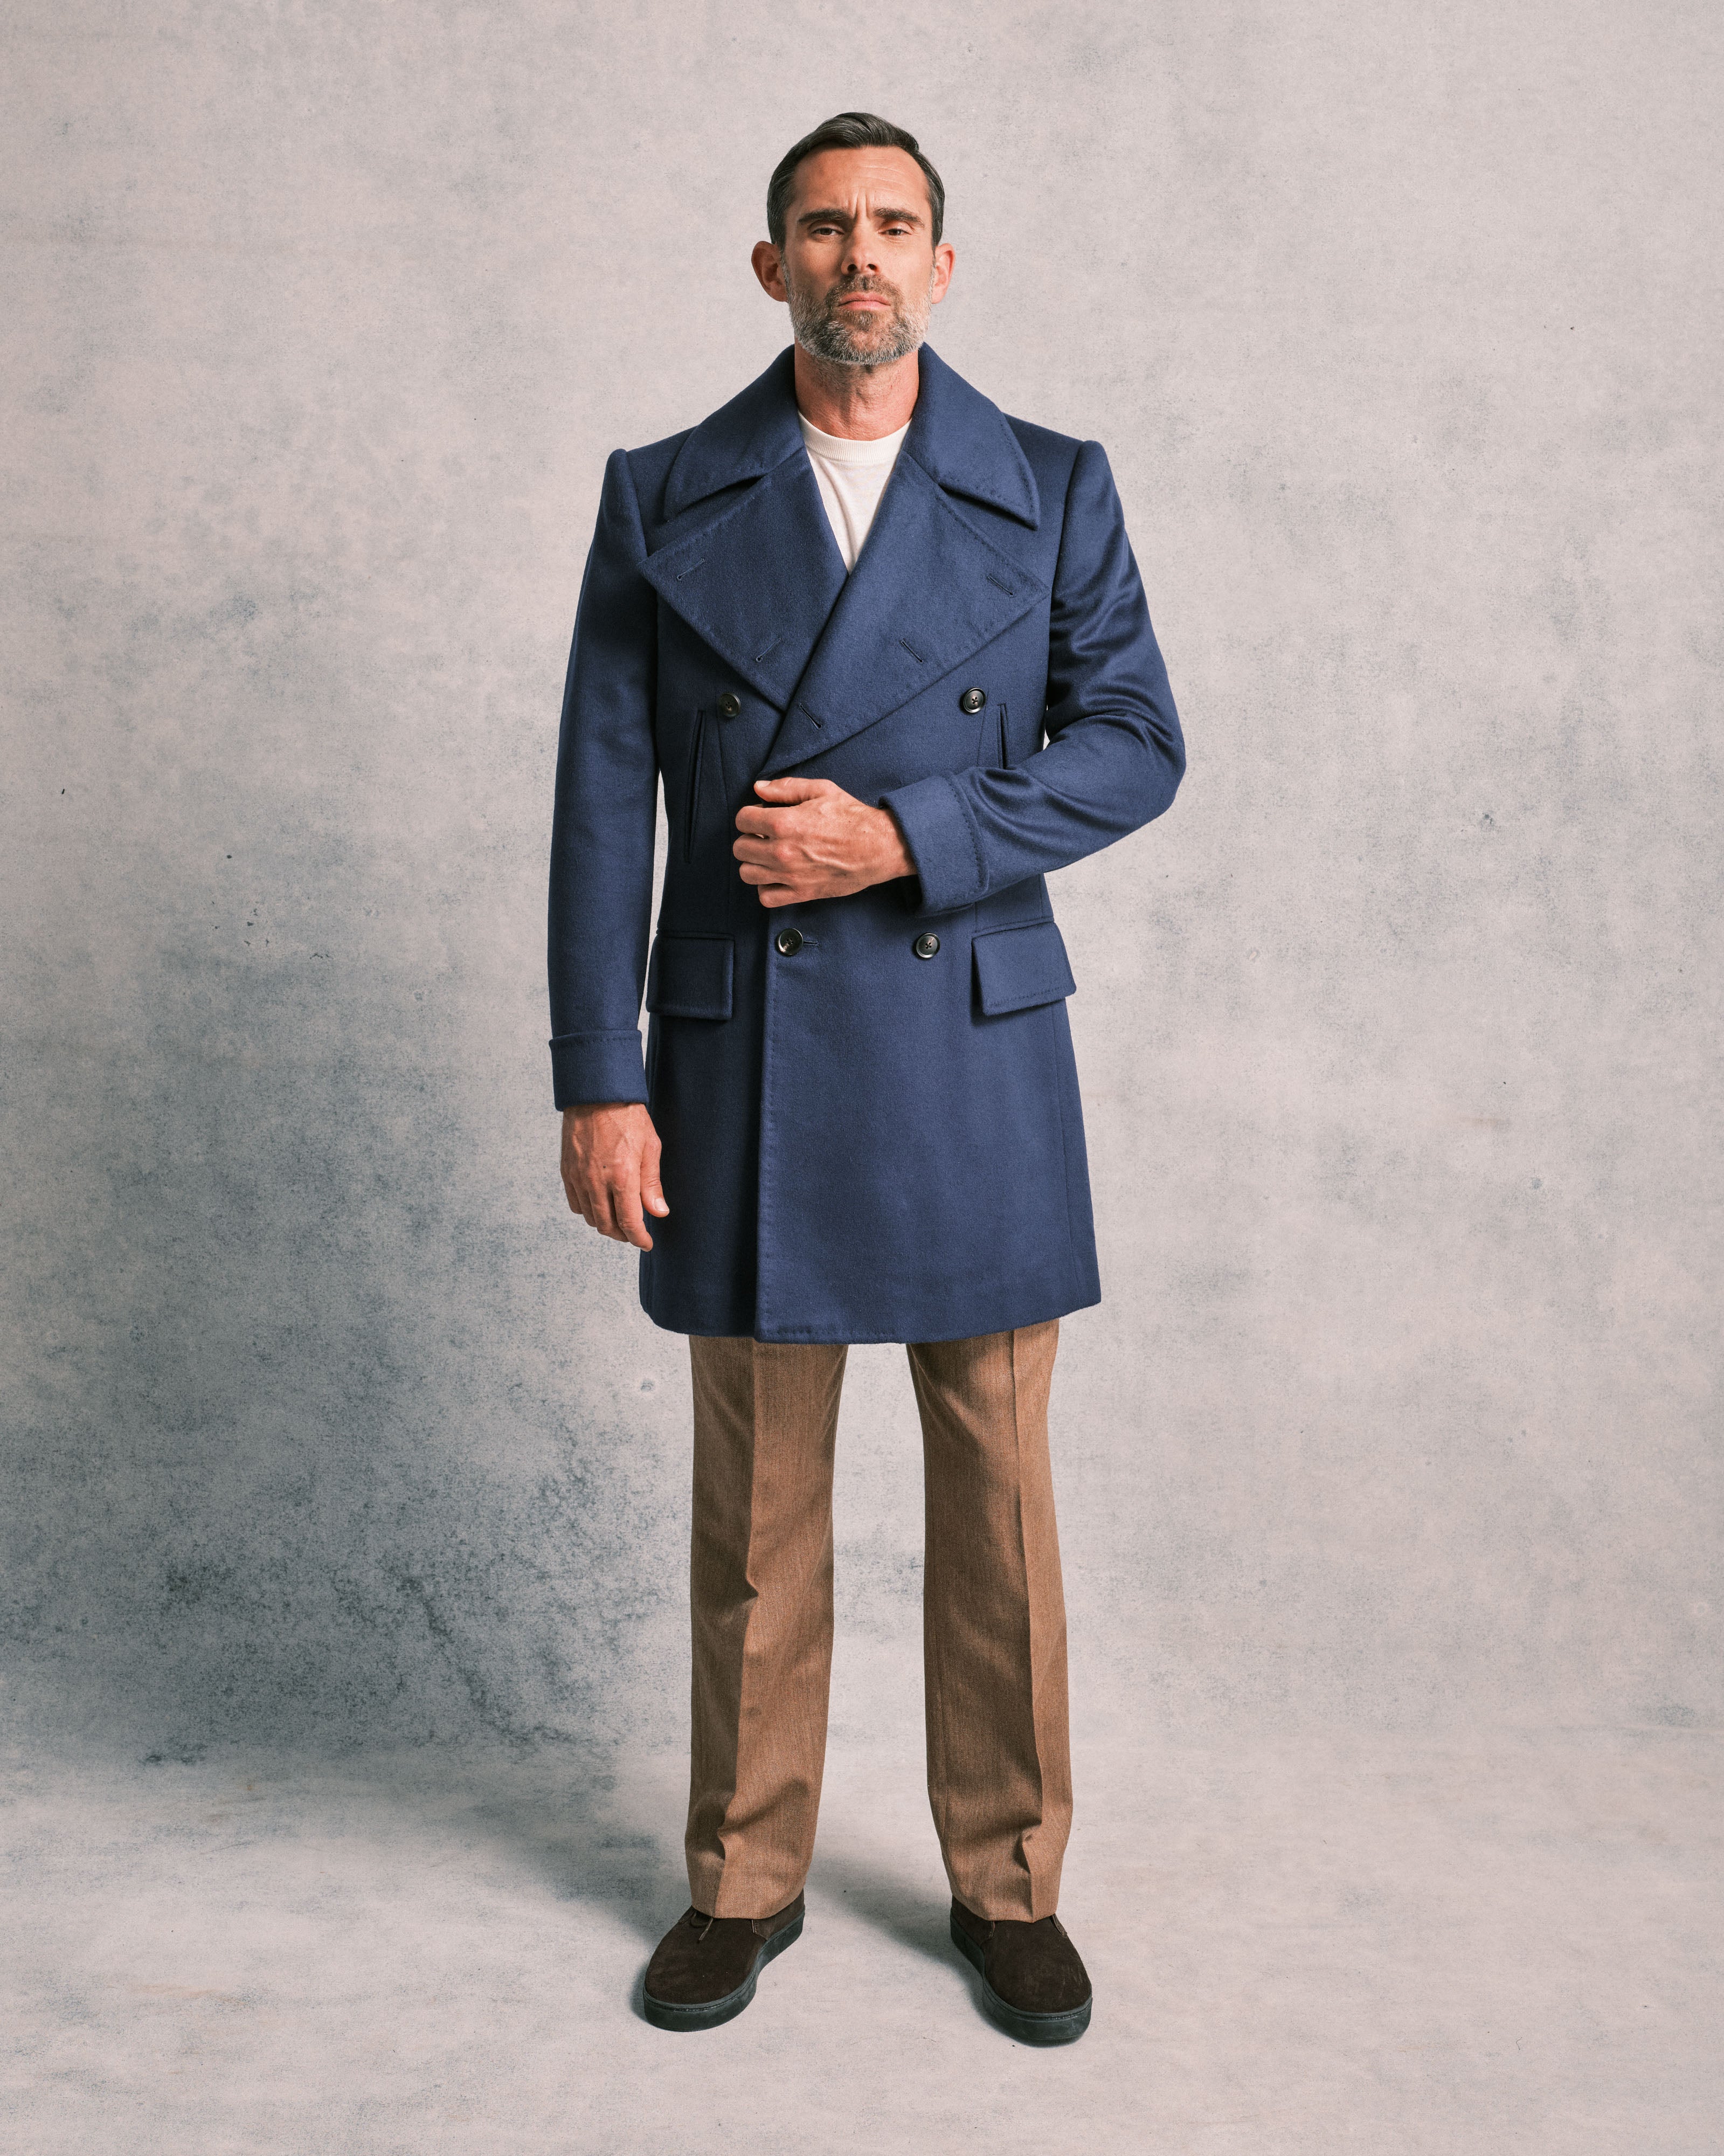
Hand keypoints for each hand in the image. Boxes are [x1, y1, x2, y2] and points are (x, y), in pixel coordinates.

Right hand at [560, 1102, 666, 1249]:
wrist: (596, 1093)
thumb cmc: (627, 1116)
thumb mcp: (650, 1147)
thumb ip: (652, 1184)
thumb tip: (659, 1212)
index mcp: (621, 1176)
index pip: (629, 1221)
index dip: (639, 1238)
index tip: (646, 1244)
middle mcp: (596, 1181)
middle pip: (607, 1225)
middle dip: (623, 1235)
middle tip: (635, 1233)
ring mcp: (578, 1177)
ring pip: (590, 1218)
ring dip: (605, 1224)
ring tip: (619, 1219)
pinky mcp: (567, 1171)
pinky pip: (575, 1203)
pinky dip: (588, 1211)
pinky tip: (600, 1204)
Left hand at [733, 777, 913, 906]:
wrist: (878, 847)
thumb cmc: (852, 817)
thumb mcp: (821, 790)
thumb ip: (786, 787)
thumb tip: (758, 787)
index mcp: (784, 822)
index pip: (742, 820)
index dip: (749, 815)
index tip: (761, 817)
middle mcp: (781, 850)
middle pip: (740, 848)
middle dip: (749, 838)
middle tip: (764, 836)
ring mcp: (790, 874)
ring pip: (747, 874)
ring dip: (753, 863)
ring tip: (768, 856)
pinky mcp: (801, 893)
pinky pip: (766, 897)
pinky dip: (765, 888)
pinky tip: (776, 877)